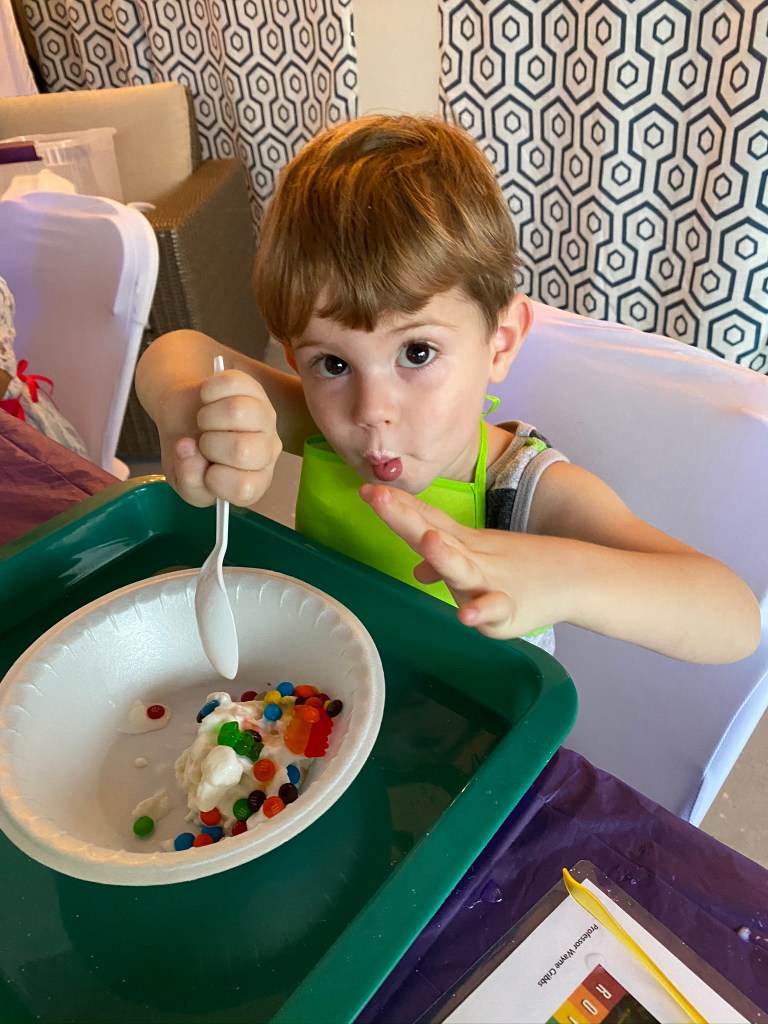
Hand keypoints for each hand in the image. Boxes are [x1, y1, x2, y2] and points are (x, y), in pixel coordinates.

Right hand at [164, 369, 281, 508]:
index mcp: (254, 481)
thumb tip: (189, 449)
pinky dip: (208, 391)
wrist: (183, 416)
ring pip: (237, 412)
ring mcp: (265, 417)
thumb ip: (188, 481)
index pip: (244, 488)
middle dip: (209, 446)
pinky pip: (231, 384)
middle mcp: (268, 451)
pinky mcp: (254, 388)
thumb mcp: (182, 481)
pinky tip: (208, 400)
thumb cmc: (189, 455)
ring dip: (207, 417)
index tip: (205, 471)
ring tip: (204, 422)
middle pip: (241, 450)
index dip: (214, 479)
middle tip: (203, 443)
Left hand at [359, 484, 563, 639]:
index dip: (396, 505)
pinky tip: (466, 616)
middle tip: (375, 495)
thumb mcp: (479, 564)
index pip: (425, 519)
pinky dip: (480, 613)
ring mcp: (488, 582)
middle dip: (403, 517)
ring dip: (442, 556)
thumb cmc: (523, 569)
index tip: (367, 488)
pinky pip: (492, 611)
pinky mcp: (508, 611)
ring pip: (460, 569)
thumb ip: (444, 563)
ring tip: (426, 540)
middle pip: (433, 534)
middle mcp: (471, 558)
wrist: (577, 578)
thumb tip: (416, 572)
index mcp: (462, 545)